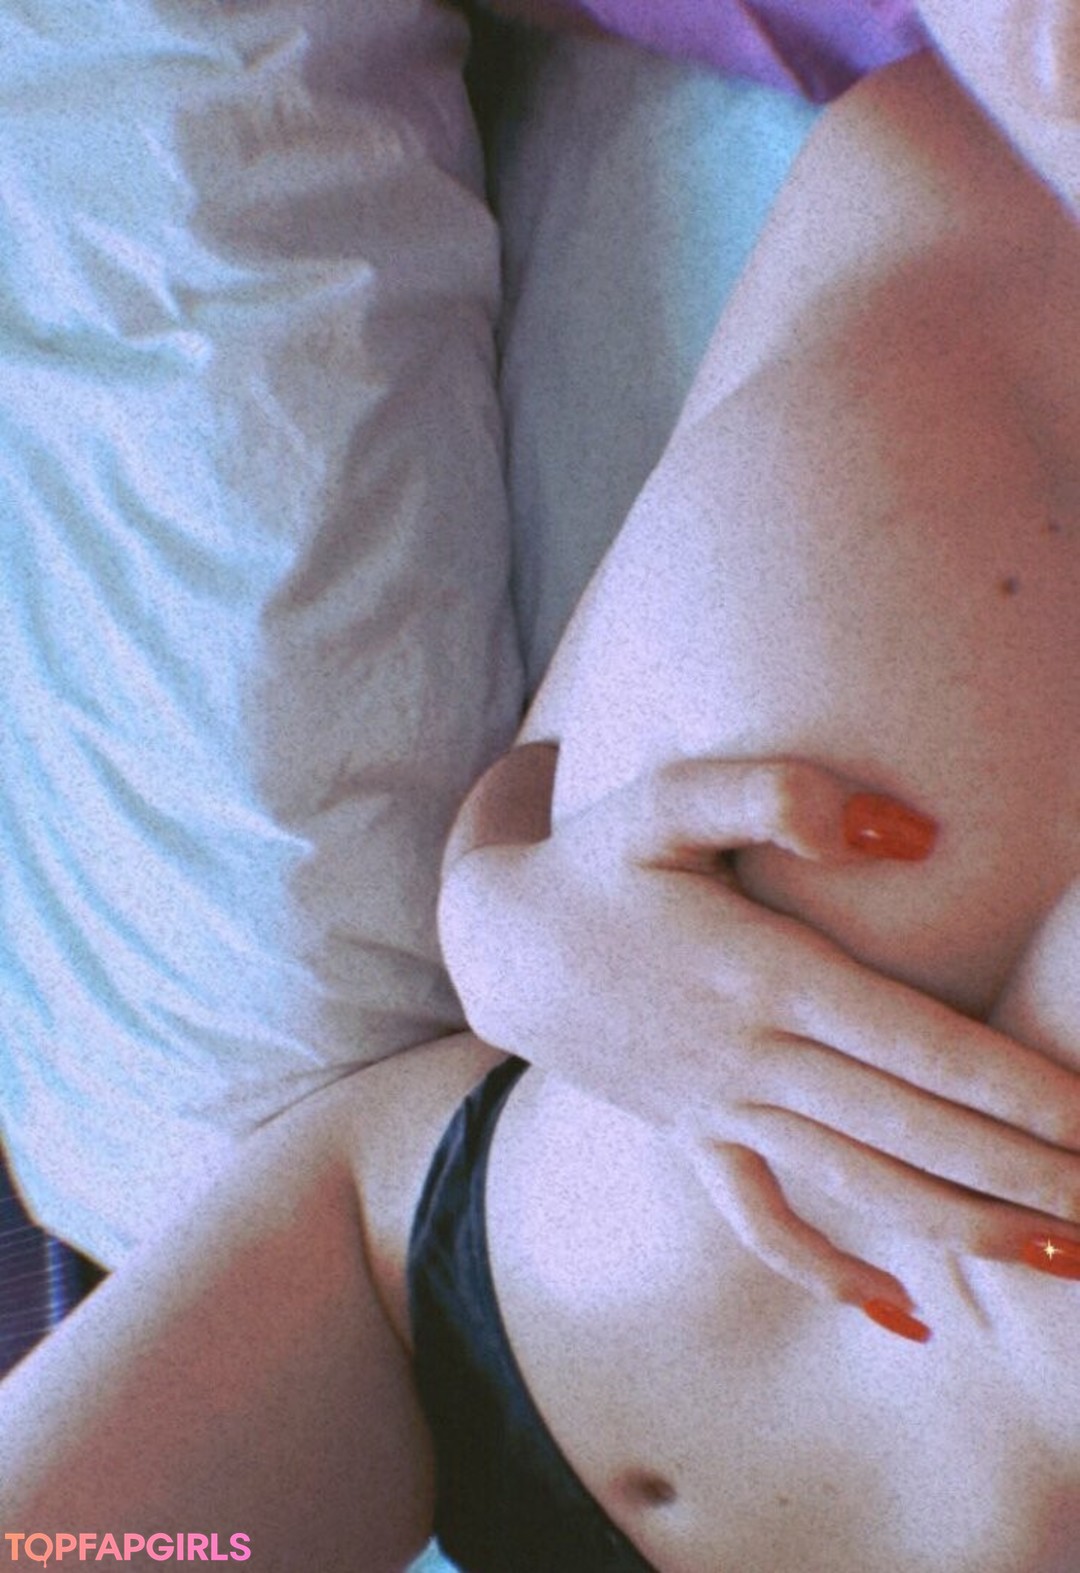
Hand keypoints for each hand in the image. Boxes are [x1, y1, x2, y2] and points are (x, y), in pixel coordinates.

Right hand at [439, 743, 1079, 1316]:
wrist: (497, 943)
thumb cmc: (595, 858)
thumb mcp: (666, 800)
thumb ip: (775, 793)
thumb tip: (904, 831)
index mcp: (763, 973)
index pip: (914, 1044)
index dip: (1010, 1088)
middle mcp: (751, 1058)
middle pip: (908, 1129)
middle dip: (1020, 1173)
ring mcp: (720, 1110)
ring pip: (858, 1183)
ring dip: (963, 1226)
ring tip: (1057, 1257)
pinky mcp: (692, 1137)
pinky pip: (760, 1221)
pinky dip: (824, 1271)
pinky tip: (899, 1315)